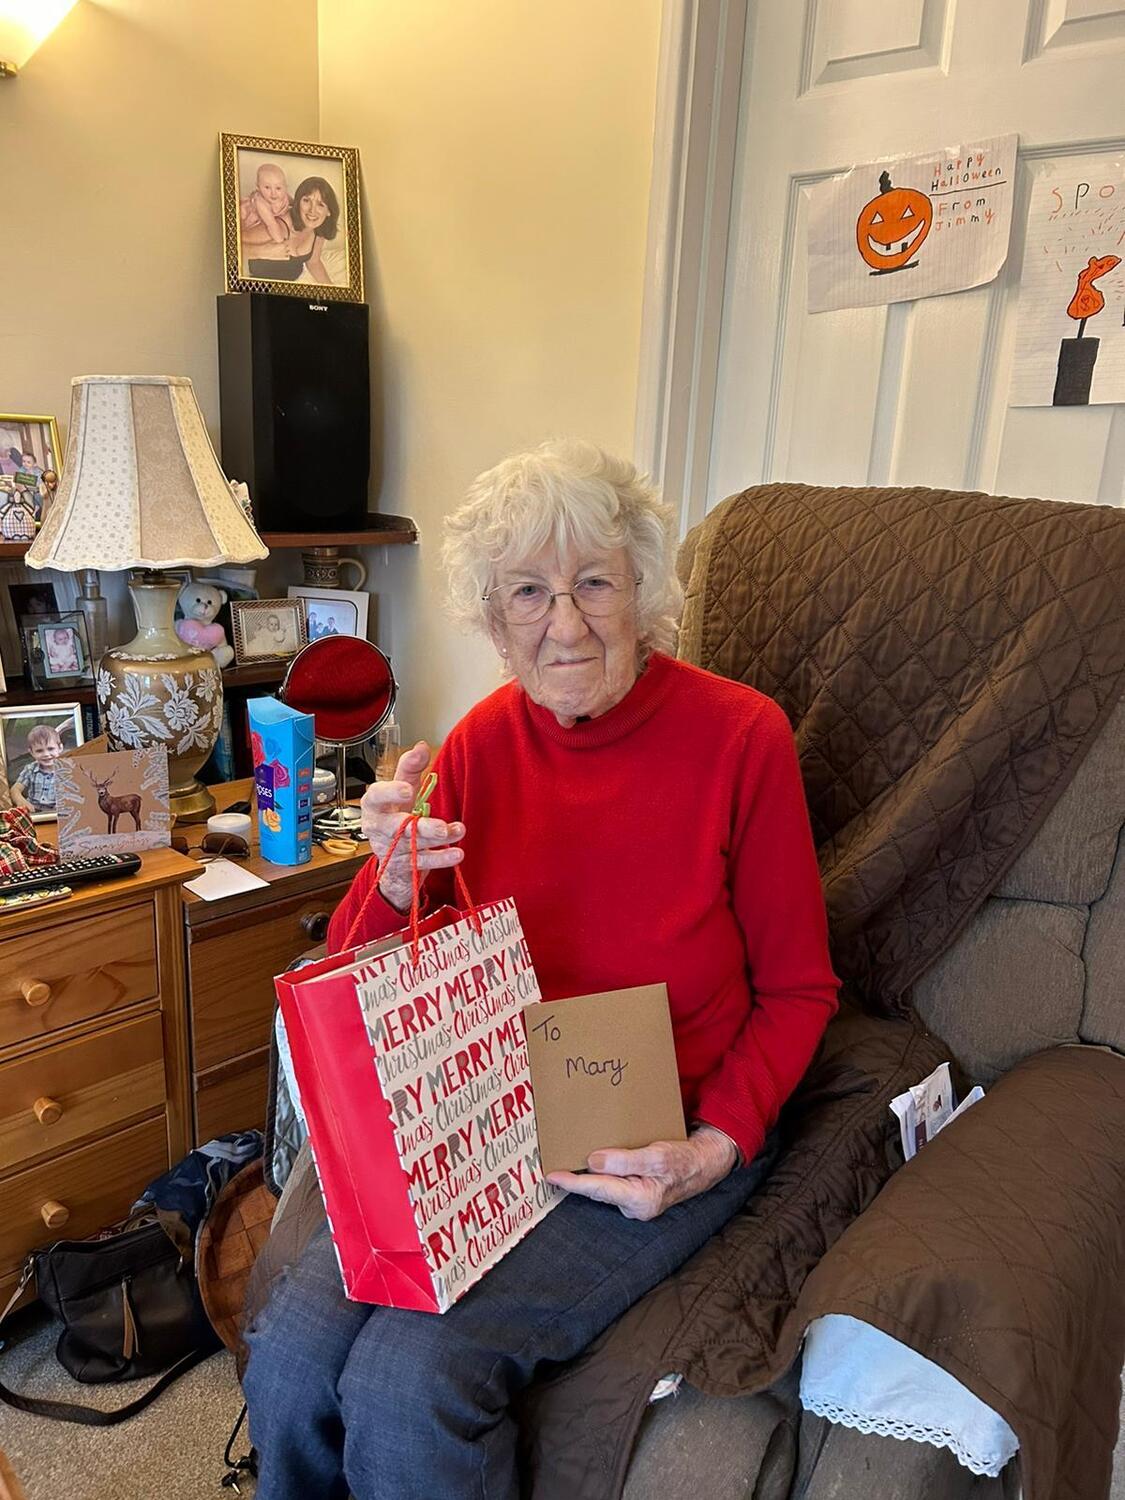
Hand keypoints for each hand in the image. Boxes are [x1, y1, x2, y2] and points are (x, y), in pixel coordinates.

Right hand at [358, 741, 463, 912]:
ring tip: (459, 831)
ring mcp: (390, 849)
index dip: (390, 793)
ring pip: (412, 846)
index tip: (408, 790)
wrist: (392, 853)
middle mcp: (378, 828)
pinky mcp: (403, 865)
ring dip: (438, 840)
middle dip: (419, 827)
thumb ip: (410, 767)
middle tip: (441, 827)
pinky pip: (422, 863)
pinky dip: (441, 858)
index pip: (377, 795)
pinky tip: (457, 853)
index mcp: (374, 804)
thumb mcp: (401, 787)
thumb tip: (421, 746)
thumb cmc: (396, 812)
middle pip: (395, 827)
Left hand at [546, 1126, 738, 1220]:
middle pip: (597, 1190)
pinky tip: (592, 1162)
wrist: (705, 1163)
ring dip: (587, 1175)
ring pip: (605, 1185)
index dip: (573, 1183)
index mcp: (639, 1200)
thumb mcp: (657, 1156)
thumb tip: (593, 1161)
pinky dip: (602, 1171)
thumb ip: (625, 1160)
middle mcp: (634, 1206)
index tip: (552, 1175)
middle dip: (576, 1180)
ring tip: (566, 1163)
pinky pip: (614, 1181)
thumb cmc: (684, 1160)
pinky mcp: (637, 1192)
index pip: (598, 1190)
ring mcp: (635, 1201)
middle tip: (551, 1167)